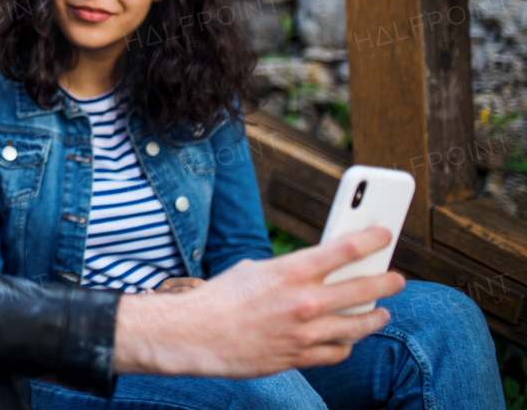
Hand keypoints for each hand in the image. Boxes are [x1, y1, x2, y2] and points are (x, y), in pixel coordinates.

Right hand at [113, 227, 404, 378]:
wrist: (195, 335)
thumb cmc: (221, 297)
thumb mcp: (255, 269)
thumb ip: (290, 271)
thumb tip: (318, 271)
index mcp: (290, 271)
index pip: (346, 249)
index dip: (373, 239)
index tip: (386, 234)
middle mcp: (304, 301)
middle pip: (364, 289)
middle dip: (388, 281)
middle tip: (397, 279)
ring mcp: (305, 333)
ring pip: (360, 326)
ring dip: (375, 317)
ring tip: (382, 312)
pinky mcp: (299, 358)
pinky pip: (338, 352)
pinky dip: (346, 343)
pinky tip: (348, 338)